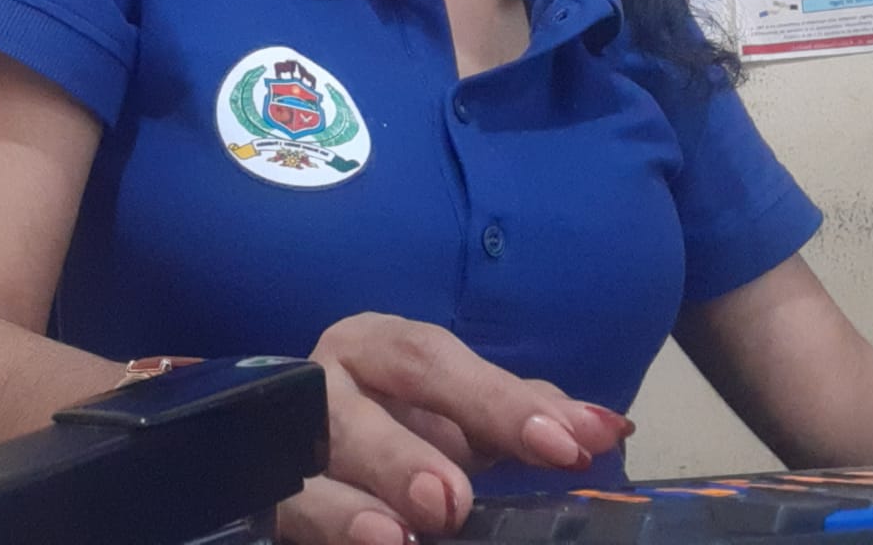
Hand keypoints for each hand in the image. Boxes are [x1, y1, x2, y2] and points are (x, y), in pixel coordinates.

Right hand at [277, 313, 633, 544]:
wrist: (332, 460)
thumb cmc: (411, 427)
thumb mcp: (466, 416)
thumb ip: (525, 415)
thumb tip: (607, 428)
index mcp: (377, 349)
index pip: (433, 361)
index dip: (497, 401)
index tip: (565, 444)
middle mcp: (321, 385)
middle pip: (351, 412)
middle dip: (401, 455)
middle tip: (452, 501)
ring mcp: (282, 447)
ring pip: (302, 472)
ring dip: (345, 508)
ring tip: (395, 538)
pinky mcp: (265, 500)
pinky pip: (279, 518)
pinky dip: (323, 531)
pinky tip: (365, 544)